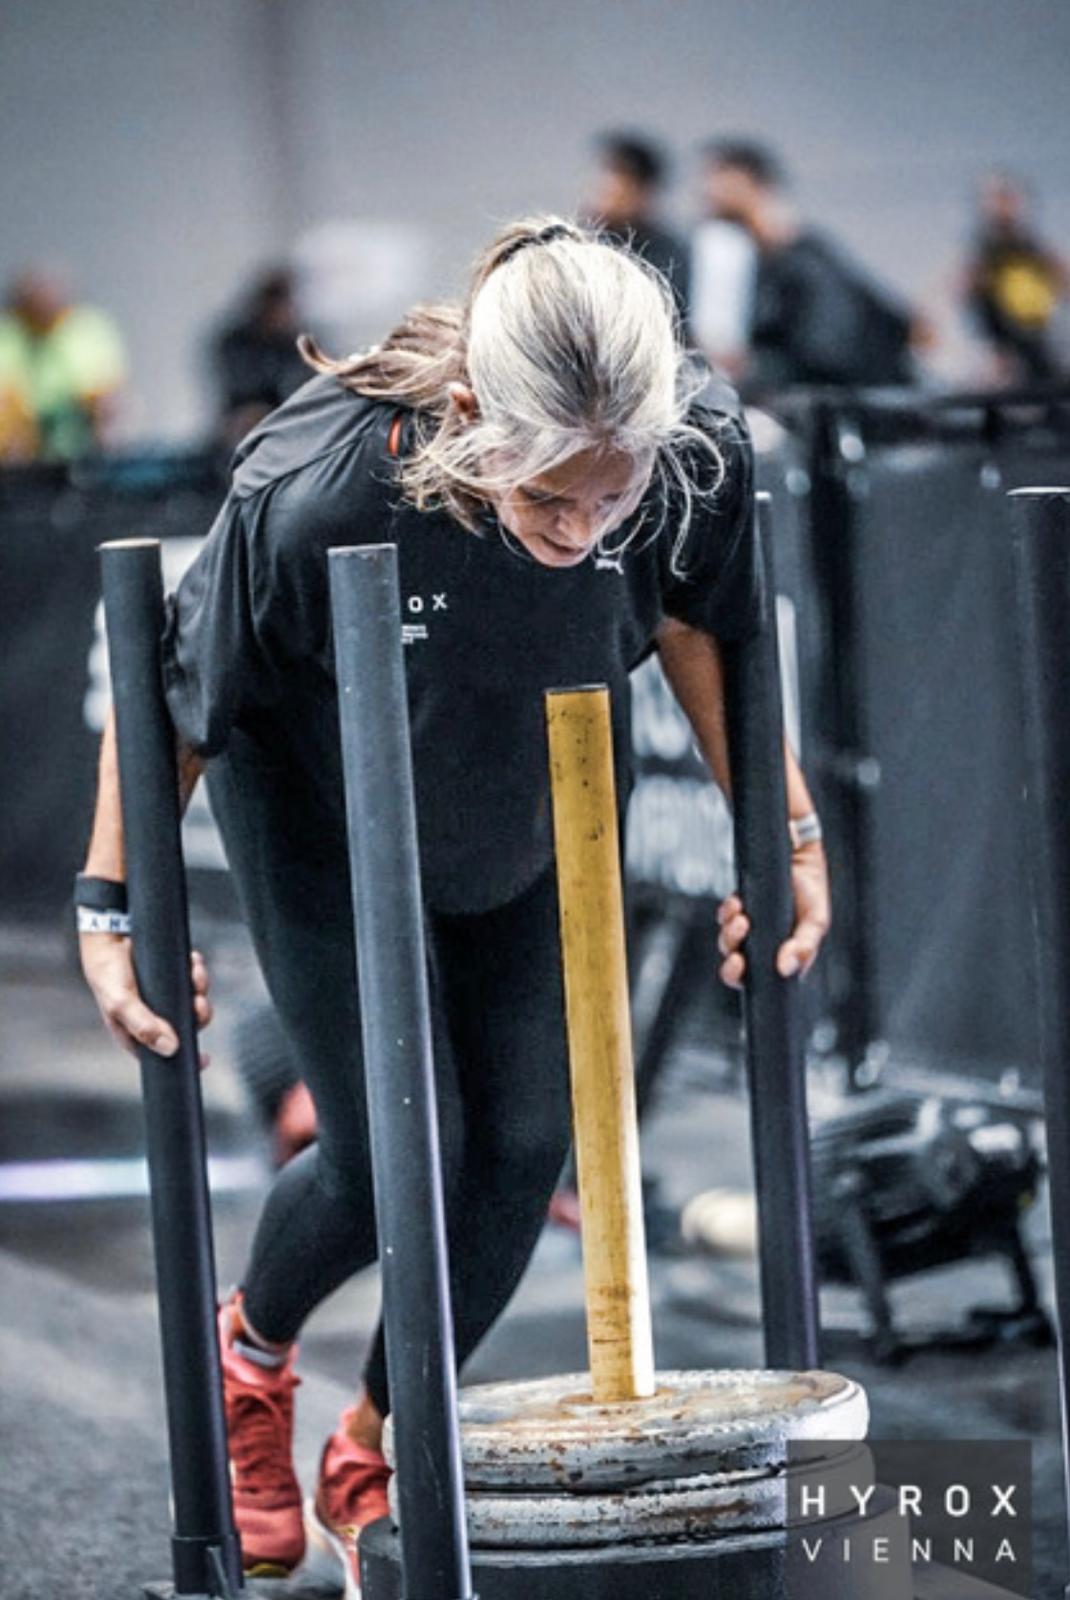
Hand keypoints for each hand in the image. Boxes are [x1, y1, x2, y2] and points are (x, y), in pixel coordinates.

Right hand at [80, 934, 212, 1064]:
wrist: (109, 934)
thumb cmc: (106, 971)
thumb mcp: (120, 1003)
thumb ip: (143, 1027)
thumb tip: (171, 1049)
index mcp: (138, 1030)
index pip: (163, 1052)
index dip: (184, 1057)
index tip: (204, 1060)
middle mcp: (153, 1015)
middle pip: (187, 1025)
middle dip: (199, 1014)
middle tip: (198, 1003)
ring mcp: (164, 995)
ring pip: (193, 1000)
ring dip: (200, 987)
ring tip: (195, 974)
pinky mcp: (172, 975)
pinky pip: (193, 976)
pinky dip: (196, 969)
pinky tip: (192, 961)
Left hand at [717, 841, 830, 988]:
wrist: (799, 855)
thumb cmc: (811, 891)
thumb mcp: (816, 922)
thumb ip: (804, 947)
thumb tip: (785, 969)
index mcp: (781, 956)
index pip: (757, 980)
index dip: (742, 978)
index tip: (740, 966)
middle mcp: (762, 945)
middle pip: (737, 966)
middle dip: (731, 965)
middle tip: (736, 957)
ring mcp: (749, 927)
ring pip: (728, 941)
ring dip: (730, 935)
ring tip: (742, 920)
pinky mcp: (739, 907)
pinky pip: (725, 915)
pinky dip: (727, 912)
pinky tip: (737, 903)